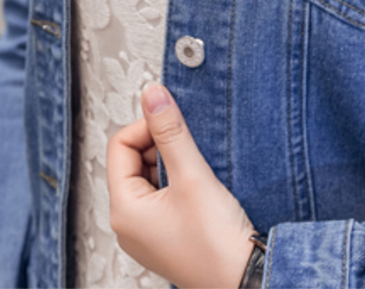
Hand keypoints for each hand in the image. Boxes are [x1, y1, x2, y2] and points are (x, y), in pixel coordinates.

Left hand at [106, 82, 256, 287]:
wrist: (245, 280)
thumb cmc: (216, 241)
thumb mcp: (192, 175)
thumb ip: (170, 131)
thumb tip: (152, 94)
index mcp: (123, 210)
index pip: (119, 145)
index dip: (146, 127)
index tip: (175, 123)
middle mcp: (127, 224)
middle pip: (130, 160)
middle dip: (158, 144)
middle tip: (188, 146)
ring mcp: (145, 232)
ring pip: (147, 176)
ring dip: (169, 161)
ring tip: (196, 168)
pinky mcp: (164, 236)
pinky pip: (159, 194)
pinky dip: (176, 180)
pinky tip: (198, 185)